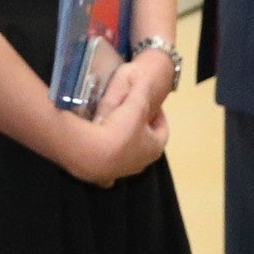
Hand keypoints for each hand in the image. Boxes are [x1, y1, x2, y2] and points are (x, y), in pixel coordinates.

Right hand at [49, 55, 172, 184]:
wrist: (91, 153)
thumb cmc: (120, 129)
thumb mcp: (135, 104)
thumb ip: (141, 89)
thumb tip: (145, 77)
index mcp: (154, 146)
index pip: (162, 129)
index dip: (158, 115)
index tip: (152, 105)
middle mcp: (142, 162)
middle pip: (145, 143)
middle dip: (141, 130)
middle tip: (133, 115)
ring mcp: (123, 171)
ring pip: (128, 157)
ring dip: (125, 144)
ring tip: (114, 129)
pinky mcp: (104, 176)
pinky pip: (108, 168)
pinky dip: (106, 162)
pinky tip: (99, 155)